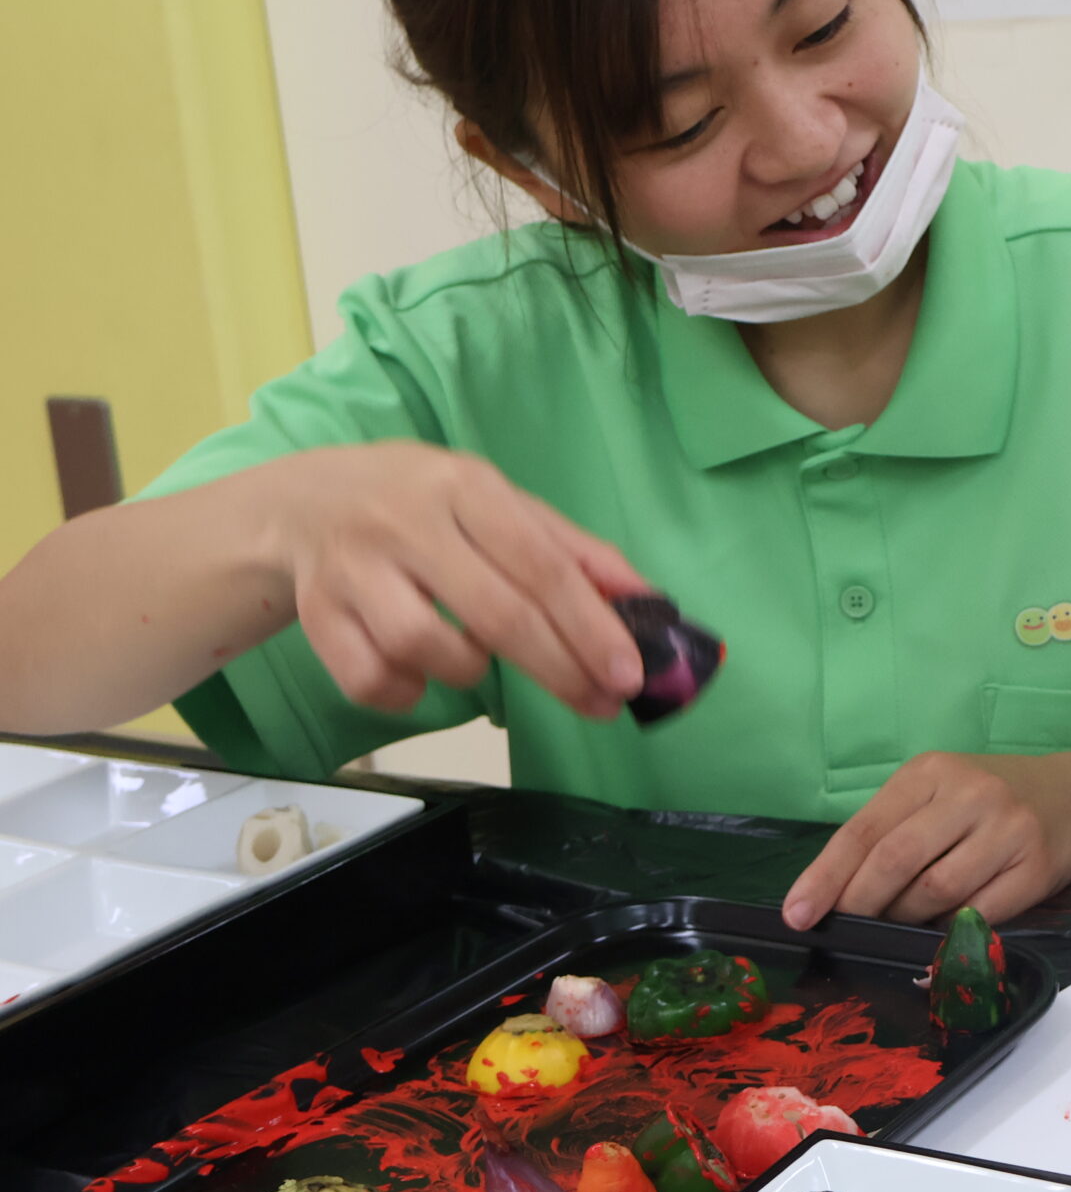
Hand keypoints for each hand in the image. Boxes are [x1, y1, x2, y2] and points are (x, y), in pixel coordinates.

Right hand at [272, 444, 646, 719]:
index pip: (541, 565)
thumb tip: (646, 602)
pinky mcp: (315, 612)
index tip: (628, 673)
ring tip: (476, 656)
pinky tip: (421, 673)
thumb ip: (572, 551)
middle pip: (496, 613)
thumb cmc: (425, 506)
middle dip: (560, 669)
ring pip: (427, 649)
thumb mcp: (499, 504)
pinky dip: (407, 691)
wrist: (303, 502)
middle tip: (601, 703)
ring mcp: (353, 568)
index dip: (590, 624)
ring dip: (469, 670)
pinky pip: (371, 679)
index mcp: (464, 487)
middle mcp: (404, 522)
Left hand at [781, 752, 1070, 930]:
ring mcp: (1008, 830)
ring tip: (902, 922)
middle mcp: (971, 794)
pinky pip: (979, 914)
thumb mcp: (940, 794)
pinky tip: (941, 931)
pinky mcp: (1037, 867)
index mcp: (931, 771)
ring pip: (935, 892)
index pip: (865, 829)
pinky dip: (950, 931)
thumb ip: (894, 831)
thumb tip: (837, 896)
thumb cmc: (993, 800)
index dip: (826, 876)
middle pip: (896, 860)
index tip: (798, 914)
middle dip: (860, 904)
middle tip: (846, 928)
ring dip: (907, 919)